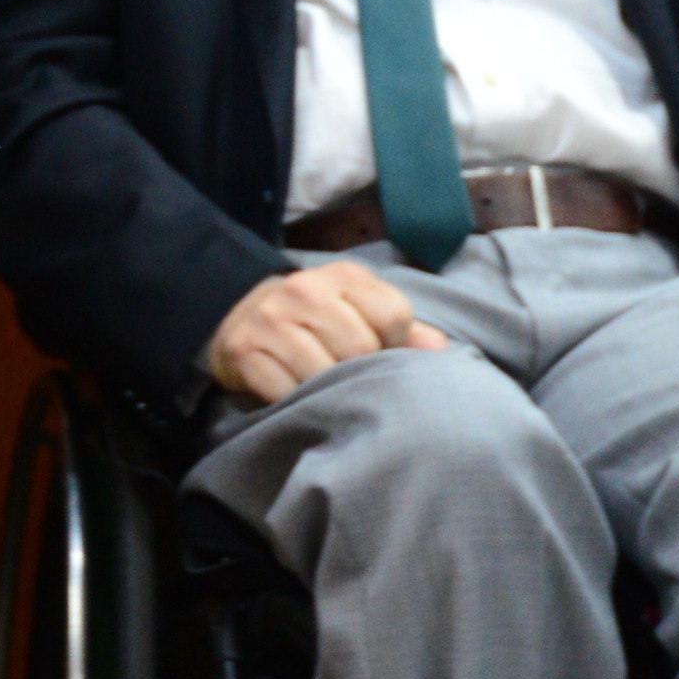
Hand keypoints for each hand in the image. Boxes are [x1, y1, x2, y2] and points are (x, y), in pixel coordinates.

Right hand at [203, 259, 448, 403]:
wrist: (240, 314)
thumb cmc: (316, 317)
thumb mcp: (358, 308)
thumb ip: (399, 327)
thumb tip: (438, 349)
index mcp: (344, 276)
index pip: (393, 314)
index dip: (394, 344)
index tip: (379, 353)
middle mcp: (305, 290)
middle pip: (360, 347)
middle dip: (360, 371)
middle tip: (349, 377)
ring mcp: (271, 319)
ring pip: (322, 372)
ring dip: (326, 391)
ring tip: (323, 389)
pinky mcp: (243, 349)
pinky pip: (284, 390)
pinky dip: (294, 402)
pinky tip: (294, 395)